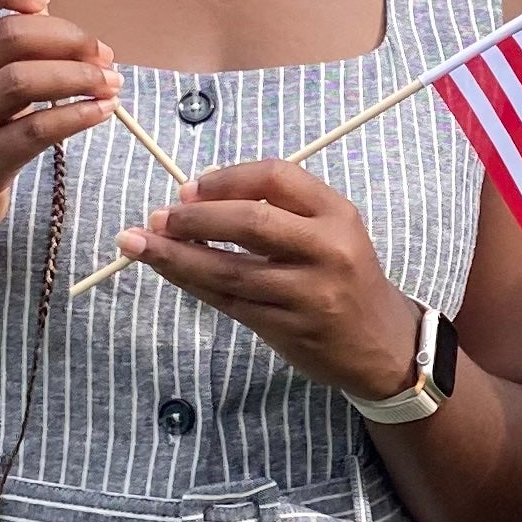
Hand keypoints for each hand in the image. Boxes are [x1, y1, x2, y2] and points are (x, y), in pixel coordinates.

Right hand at [0, 0, 118, 254]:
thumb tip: (62, 24)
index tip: (44, 1)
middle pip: (8, 38)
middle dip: (67, 38)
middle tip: (101, 53)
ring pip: (23, 81)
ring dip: (78, 75)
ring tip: (110, 82)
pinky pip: (35, 130)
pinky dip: (77, 115)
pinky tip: (101, 111)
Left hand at [114, 160, 420, 398]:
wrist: (382, 343)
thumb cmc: (344, 276)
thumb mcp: (331, 230)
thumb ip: (279, 211)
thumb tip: (196, 198)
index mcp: (337, 214)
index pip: (275, 178)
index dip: (225, 179)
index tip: (189, 188)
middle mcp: (328, 250)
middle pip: (251, 222)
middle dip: (196, 218)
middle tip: (159, 216)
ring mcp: (309, 294)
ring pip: (230, 271)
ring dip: (177, 256)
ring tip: (139, 243)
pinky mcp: (290, 329)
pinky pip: (230, 303)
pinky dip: (194, 285)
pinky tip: (170, 271)